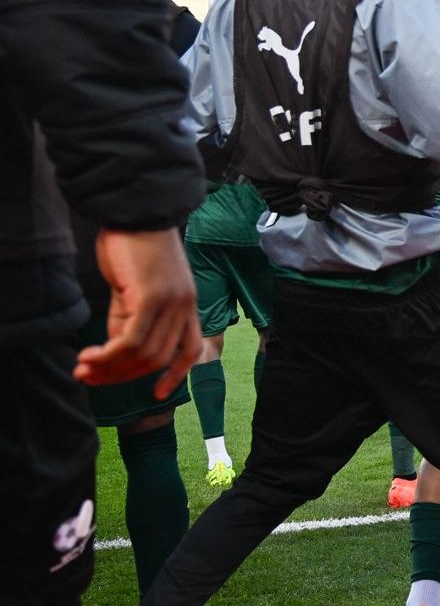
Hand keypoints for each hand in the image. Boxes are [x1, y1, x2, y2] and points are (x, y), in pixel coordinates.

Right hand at [75, 227, 200, 398]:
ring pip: (144, 355)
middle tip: (90, 377)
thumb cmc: (133, 245)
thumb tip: (116, 349)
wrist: (136, 211)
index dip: (175, 375)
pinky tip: (89, 356)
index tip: (158, 394)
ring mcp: (171, 303)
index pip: (190, 350)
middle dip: (123, 375)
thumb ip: (129, 316)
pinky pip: (131, 341)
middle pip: (159, 359)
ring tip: (83, 368)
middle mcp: (185, 306)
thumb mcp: (134, 287)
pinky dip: (109, 355)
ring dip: (110, 368)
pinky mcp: (151, 298)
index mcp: (187, 304)